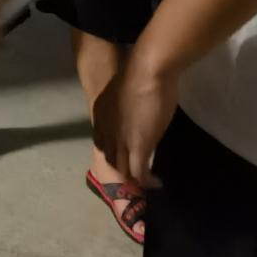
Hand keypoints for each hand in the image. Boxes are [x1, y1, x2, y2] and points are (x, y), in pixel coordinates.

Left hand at [93, 58, 178, 189]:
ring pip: (122, 169)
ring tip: (144, 185)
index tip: (125, 156)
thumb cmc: (141, 73)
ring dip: (132, 179)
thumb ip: (127, 105)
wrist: (147, 71)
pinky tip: (156, 183)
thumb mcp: (125, 91)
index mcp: (100, 115)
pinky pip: (139, 172)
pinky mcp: (138, 147)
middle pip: (109, 158)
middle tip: (135, 176)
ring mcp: (120, 140)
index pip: (102, 142)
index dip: (113, 151)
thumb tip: (137, 109)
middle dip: (120, 169)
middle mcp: (105, 130)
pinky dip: (146, 181)